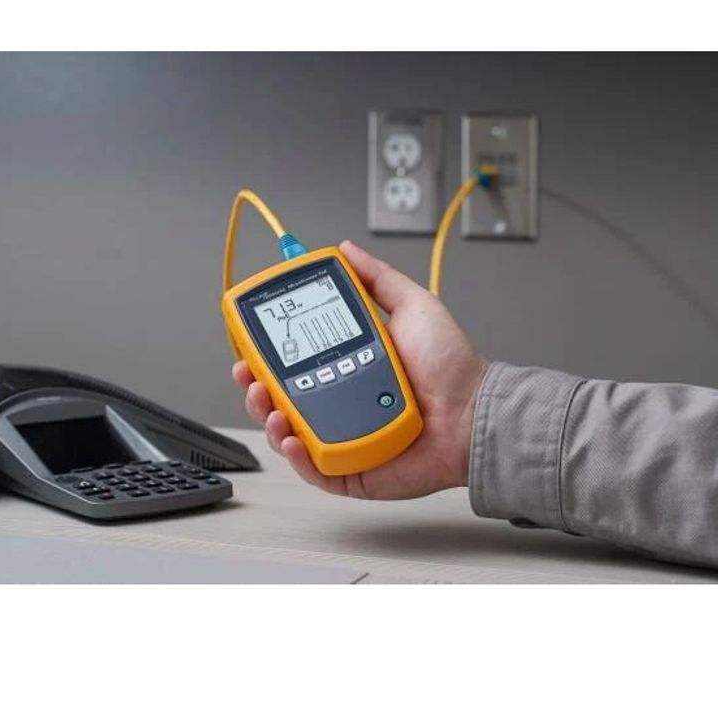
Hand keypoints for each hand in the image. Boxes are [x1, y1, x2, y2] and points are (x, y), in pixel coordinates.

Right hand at [231, 240, 487, 498]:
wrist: (473, 413)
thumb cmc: (451, 367)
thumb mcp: (413, 306)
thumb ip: (378, 279)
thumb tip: (346, 251)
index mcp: (347, 366)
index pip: (294, 361)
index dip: (268, 354)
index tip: (253, 341)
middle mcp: (340, 401)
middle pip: (281, 398)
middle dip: (256, 387)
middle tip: (250, 375)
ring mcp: (343, 437)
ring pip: (288, 434)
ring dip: (268, 418)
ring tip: (270, 404)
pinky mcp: (351, 470)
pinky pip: (313, 470)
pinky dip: (295, 457)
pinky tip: (291, 437)